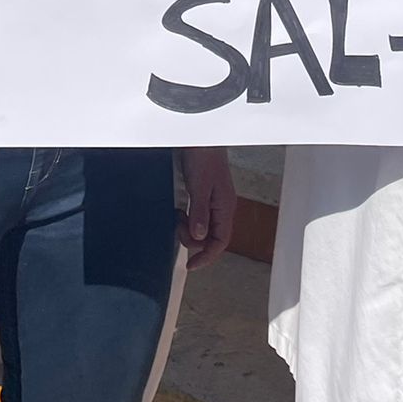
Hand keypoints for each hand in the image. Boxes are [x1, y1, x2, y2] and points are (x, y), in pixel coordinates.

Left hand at [176, 147, 235, 268]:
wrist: (201, 136)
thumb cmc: (203, 157)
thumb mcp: (199, 187)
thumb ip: (199, 213)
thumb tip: (199, 237)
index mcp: (225, 207)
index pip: (220, 242)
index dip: (206, 256)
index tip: (190, 265)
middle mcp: (223, 207)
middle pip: (211, 238)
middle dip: (193, 238)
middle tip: (178, 224)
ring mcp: (215, 201)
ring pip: (204, 228)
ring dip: (189, 228)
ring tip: (178, 215)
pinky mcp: (206, 195)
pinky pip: (198, 217)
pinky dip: (188, 219)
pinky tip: (179, 211)